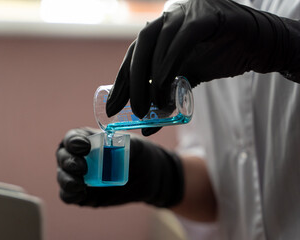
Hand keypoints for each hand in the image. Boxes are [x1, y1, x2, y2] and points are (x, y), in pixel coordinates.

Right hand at [56, 127, 183, 206]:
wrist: (145, 175)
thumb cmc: (135, 153)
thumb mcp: (132, 144)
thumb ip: (121, 142)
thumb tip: (112, 140)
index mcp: (85, 139)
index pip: (72, 138)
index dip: (74, 141)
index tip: (85, 146)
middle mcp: (77, 156)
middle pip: (62, 156)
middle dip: (69, 161)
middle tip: (82, 167)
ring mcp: (77, 175)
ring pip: (62, 176)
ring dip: (67, 179)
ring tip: (80, 184)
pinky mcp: (81, 194)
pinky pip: (68, 195)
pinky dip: (71, 194)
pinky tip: (82, 193)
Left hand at [106, 0, 299, 122]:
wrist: (257, 44)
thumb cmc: (218, 58)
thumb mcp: (185, 82)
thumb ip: (166, 100)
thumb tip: (146, 128)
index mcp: (159, 33)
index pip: (133, 57)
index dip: (121, 83)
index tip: (112, 108)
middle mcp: (167, 19)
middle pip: (139, 49)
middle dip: (132, 82)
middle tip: (135, 111)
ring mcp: (185, 13)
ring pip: (156, 43)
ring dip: (151, 77)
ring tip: (153, 106)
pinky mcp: (205, 16)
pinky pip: (182, 39)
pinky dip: (170, 62)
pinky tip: (164, 85)